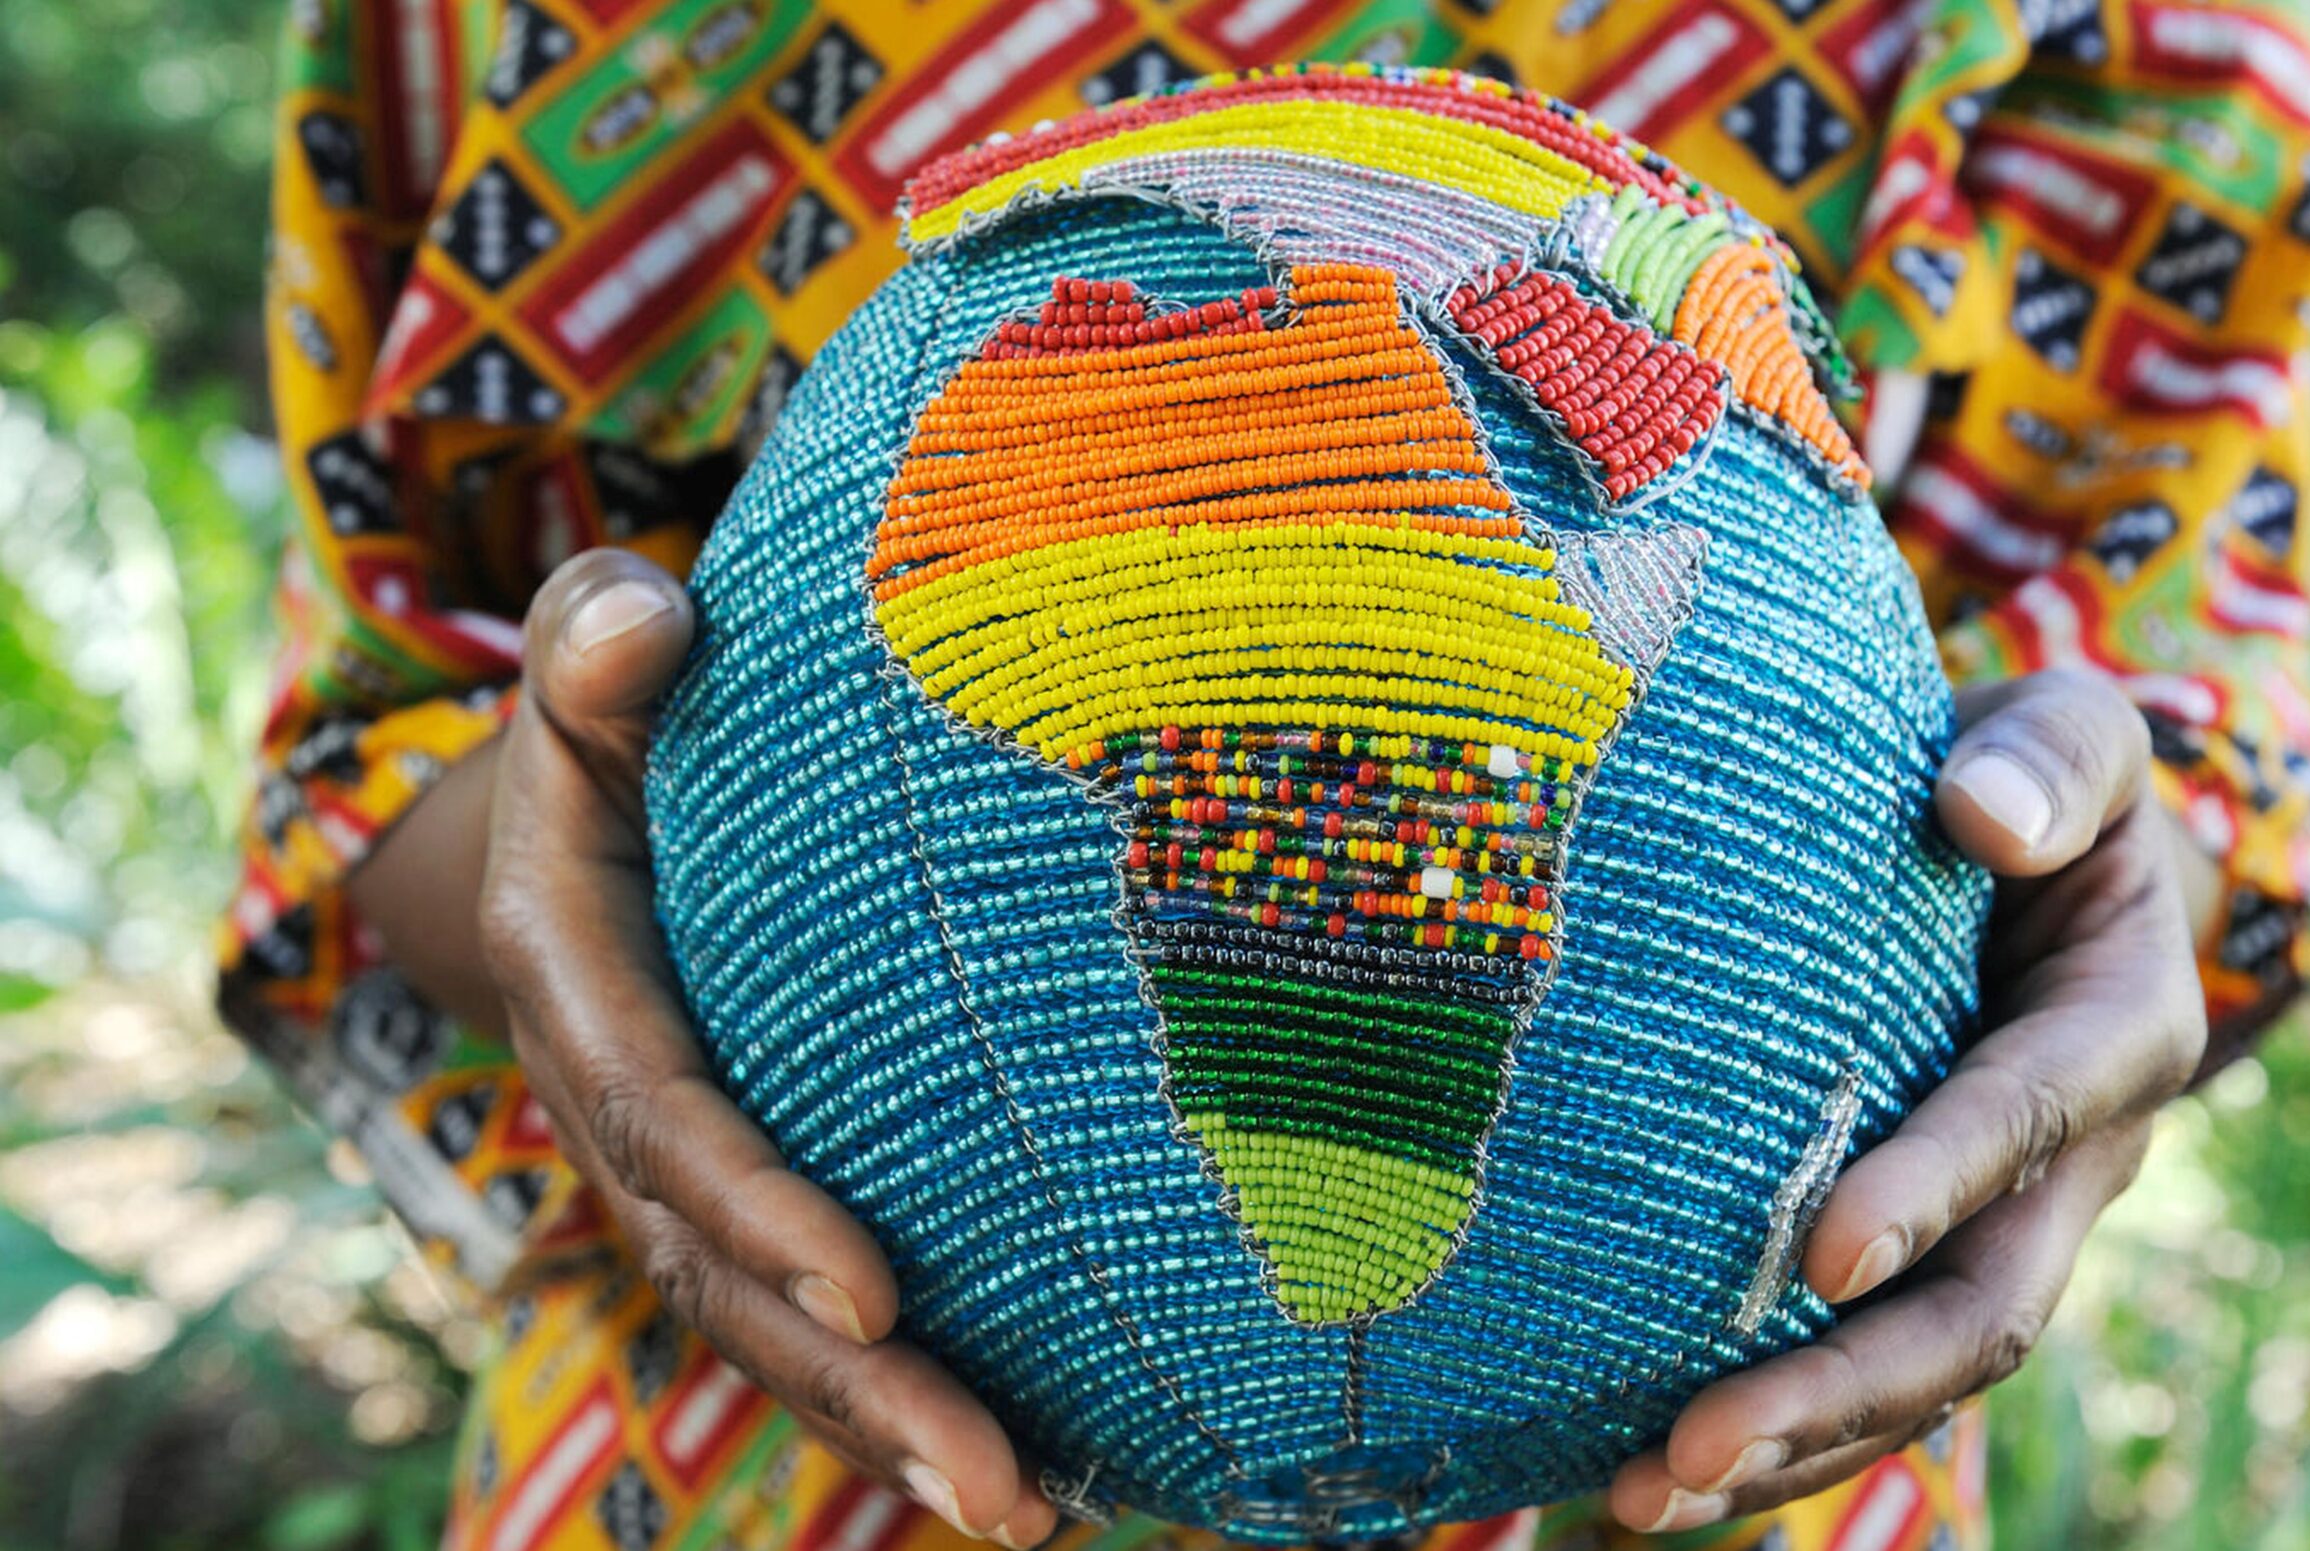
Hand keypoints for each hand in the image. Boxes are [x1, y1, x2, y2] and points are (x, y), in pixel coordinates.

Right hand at [363, 551, 1055, 1547]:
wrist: (595, 793)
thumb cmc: (623, 709)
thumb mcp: (593, 652)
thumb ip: (599, 636)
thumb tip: (640, 623)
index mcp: (582, 981)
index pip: (665, 1118)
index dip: (755, 1210)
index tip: (872, 1286)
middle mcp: (627, 1106)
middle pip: (727, 1278)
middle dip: (853, 1391)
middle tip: (998, 1484)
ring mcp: (691, 1169)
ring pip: (777, 1327)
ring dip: (893, 1431)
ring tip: (1035, 1512)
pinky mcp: (761, 1187)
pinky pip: (820, 1307)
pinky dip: (911, 1386)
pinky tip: (1050, 1455)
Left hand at [1608, 668, 2208, 1529]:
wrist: (2027, 842)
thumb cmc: (2032, 776)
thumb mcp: (2070, 733)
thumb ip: (2054, 756)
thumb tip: (1983, 813)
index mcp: (2117, 1032)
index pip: (2026, 1120)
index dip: (1935, 1188)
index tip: (1824, 1250)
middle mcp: (2073, 1163)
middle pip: (1973, 1312)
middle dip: (1838, 1388)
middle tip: (1689, 1443)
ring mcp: (1998, 1226)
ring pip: (1911, 1376)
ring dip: (1786, 1447)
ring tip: (1635, 1500)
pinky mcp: (1922, 1252)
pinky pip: (1857, 1362)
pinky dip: (1769, 1428)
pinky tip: (1630, 1474)